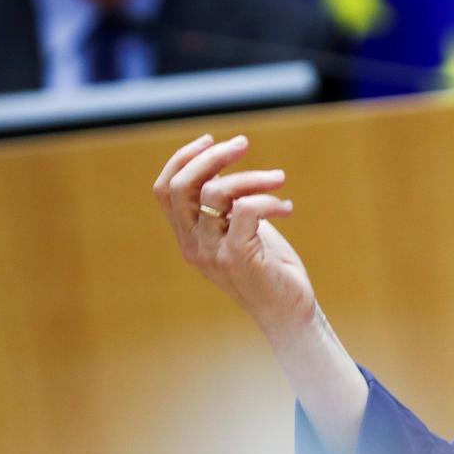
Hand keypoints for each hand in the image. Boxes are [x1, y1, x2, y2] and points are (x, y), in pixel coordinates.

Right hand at [152, 133, 312, 336]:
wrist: (289, 313)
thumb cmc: (268, 267)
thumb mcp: (240, 228)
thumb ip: (225, 202)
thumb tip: (220, 161)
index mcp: (188, 236)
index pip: (164, 190)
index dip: (183, 159)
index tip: (212, 140)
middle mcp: (193, 245)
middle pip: (182, 186)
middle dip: (212, 156)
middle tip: (243, 144)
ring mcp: (213, 253)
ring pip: (217, 192)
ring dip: (253, 176)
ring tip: (279, 179)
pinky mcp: (238, 258)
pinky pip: (247, 209)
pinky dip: (269, 199)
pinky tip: (287, 209)